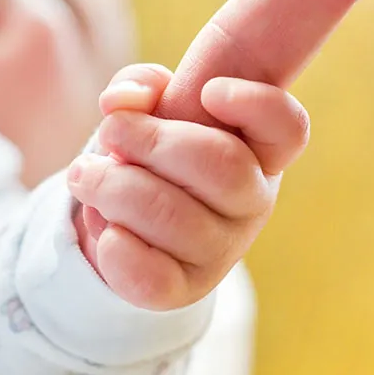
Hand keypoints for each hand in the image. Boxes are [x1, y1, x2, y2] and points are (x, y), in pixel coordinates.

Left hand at [67, 64, 309, 310]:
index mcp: (258, 149)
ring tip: (86, 174)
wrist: (126, 219)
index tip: (210, 91)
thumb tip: (121, 101)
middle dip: (152, 141)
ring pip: (173, 217)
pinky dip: (115, 247)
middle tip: (111, 131)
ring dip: (114, 188)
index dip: (257, 105)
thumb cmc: (151, 152)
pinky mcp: (183, 289)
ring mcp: (222, 249)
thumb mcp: (148, 106)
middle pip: (223, 165)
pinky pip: (151, 278)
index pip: (287, 128)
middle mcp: (252, 201)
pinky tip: (104, 226)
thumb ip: (138, 85)